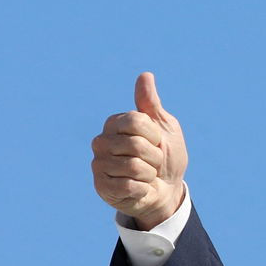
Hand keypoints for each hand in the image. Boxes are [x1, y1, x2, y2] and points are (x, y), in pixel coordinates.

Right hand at [91, 72, 188, 229]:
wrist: (167, 189)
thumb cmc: (166, 157)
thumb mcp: (164, 127)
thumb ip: (151, 103)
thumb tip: (145, 75)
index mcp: (114, 124)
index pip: (135, 121)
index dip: (154, 134)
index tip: (156, 141)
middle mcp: (101, 142)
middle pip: (135, 144)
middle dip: (154, 156)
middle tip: (152, 162)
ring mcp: (99, 164)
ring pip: (133, 166)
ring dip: (149, 174)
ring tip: (146, 175)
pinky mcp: (101, 186)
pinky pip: (128, 185)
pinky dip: (142, 188)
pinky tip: (139, 188)